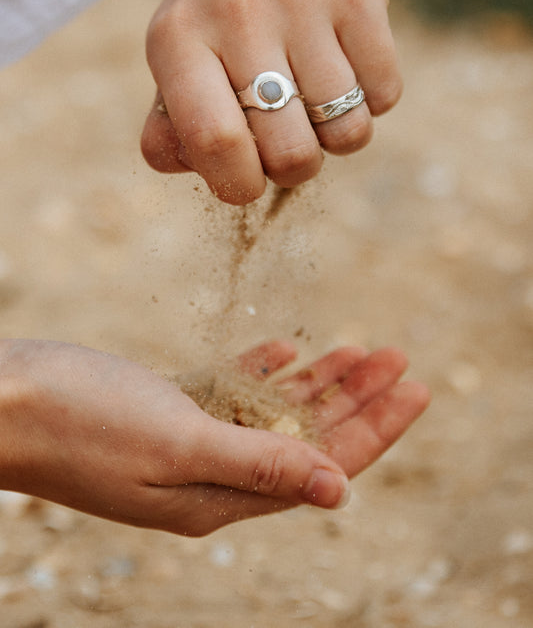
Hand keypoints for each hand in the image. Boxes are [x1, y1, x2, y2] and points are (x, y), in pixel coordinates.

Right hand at [0, 339, 427, 535]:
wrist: (8, 400)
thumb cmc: (84, 421)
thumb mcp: (179, 444)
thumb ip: (259, 466)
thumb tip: (338, 492)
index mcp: (221, 496)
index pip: (321, 465)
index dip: (375, 428)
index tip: (416, 389)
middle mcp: (212, 475)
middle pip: (306, 437)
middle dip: (358, 400)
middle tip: (400, 358)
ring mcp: (189, 441)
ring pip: (275, 412)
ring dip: (319, 381)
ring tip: (363, 350)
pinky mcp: (167, 410)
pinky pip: (232, 392)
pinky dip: (265, 370)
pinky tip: (289, 350)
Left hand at [141, 0, 401, 203]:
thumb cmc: (221, 13)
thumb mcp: (179, 58)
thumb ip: (172, 127)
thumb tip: (207, 171)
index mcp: (176, 40)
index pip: (214, 142)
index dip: (238, 185)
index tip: (248, 181)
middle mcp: (237, 13)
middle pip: (288, 152)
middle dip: (295, 167)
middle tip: (290, 137)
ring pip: (345, 132)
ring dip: (338, 135)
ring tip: (319, 98)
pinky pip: (384, 95)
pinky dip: (371, 100)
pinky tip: (349, 65)